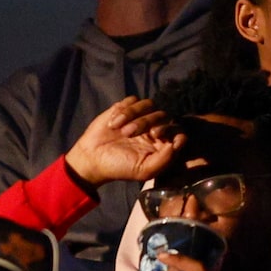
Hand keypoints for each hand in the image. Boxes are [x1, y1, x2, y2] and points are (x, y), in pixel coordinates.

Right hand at [63, 97, 182, 186]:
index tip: (156, 136)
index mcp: (162, 143)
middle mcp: (153, 128)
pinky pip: (133, 100)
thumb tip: (176, 144)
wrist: (92, 159)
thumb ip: (164, 160)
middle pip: (163, 114)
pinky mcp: (125, 109)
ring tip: (120, 131)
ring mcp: (139, 117)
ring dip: (134, 115)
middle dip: (148, 122)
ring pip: (149, 104)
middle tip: (131, 134)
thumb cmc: (119, 167)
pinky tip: (113, 124)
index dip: (172, 130)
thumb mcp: (144, 170)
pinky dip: (124, 110)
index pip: (178, 130)